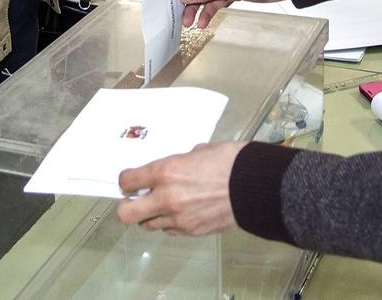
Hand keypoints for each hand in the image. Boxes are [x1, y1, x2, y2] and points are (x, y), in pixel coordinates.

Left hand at [116, 141, 245, 235]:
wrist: (255, 185)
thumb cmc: (231, 161)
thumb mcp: (199, 151)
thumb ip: (179, 162)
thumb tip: (173, 168)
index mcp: (166, 172)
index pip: (128, 181)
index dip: (126, 180)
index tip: (130, 180)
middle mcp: (166, 198)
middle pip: (127, 213)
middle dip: (127, 206)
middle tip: (135, 199)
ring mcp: (178, 219)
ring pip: (148, 225)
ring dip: (150, 215)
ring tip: (163, 205)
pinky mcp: (192, 231)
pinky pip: (170, 230)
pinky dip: (170, 223)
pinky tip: (181, 212)